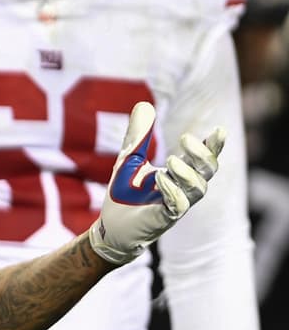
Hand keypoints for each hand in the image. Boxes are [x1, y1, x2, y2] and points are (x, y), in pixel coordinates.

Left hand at [87, 101, 223, 264]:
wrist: (109, 225)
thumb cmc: (125, 193)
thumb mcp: (129, 158)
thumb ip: (138, 135)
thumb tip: (144, 104)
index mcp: (179, 173)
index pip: (204, 157)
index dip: (214, 145)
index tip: (220, 130)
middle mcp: (183, 188)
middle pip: (208, 171)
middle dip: (203, 154)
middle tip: (185, 138)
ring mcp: (176, 204)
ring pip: (199, 189)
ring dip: (187, 173)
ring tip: (170, 161)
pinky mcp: (164, 218)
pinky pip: (178, 206)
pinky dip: (173, 191)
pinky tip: (160, 179)